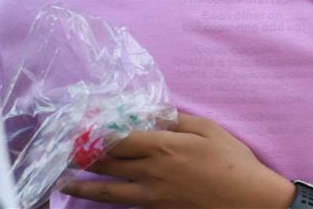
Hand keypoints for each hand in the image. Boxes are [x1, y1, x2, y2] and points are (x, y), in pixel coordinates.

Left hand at [61, 113, 294, 207]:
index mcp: (162, 146)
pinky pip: (125, 205)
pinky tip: (98, 200)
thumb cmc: (232, 160)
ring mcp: (151, 195)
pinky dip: (107, 202)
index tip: (81, 126)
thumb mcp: (208, 129)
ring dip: (82, 186)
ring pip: (107, 191)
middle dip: (83, 156)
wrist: (247, 201)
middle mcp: (150, 171)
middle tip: (65, 151)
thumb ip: (177, 120)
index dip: (97, 132)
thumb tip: (154, 113)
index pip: (118, 137)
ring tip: (64, 183)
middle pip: (107, 163)